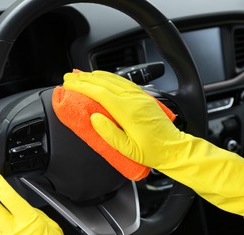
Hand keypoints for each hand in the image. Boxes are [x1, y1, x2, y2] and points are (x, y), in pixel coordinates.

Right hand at [63, 70, 243, 217]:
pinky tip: (102, 77)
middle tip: (70, 77)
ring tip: (81, 75)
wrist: (174, 147)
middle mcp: (133, 99)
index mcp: (128, 111)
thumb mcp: (127, 150)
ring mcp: (139, 96)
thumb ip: (109, 134)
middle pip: (104, 83)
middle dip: (84, 79)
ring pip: (113, 79)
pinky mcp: (143, 97)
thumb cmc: (152, 151)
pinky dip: (109, 77)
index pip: (100, 93)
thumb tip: (94, 119)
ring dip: (95, 76)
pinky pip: (122, 82)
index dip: (83, 86)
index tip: (70, 83)